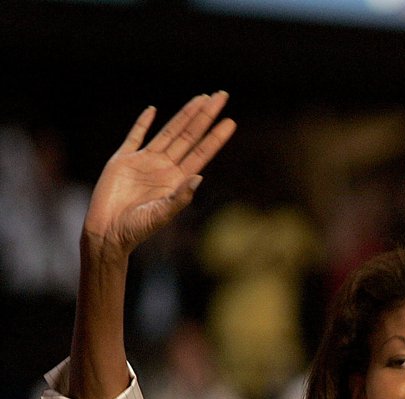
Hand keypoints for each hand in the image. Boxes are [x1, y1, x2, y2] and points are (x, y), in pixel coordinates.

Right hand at [83, 91, 235, 253]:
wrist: (108, 232)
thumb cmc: (137, 229)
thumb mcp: (162, 214)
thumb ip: (180, 197)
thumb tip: (199, 177)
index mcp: (177, 180)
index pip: (202, 152)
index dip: (216, 137)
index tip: (231, 121)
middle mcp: (165, 167)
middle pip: (190, 135)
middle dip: (206, 116)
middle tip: (223, 96)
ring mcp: (144, 161)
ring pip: (169, 131)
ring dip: (184, 115)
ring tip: (201, 98)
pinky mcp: (122, 160)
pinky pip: (134, 136)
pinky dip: (142, 123)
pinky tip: (153, 110)